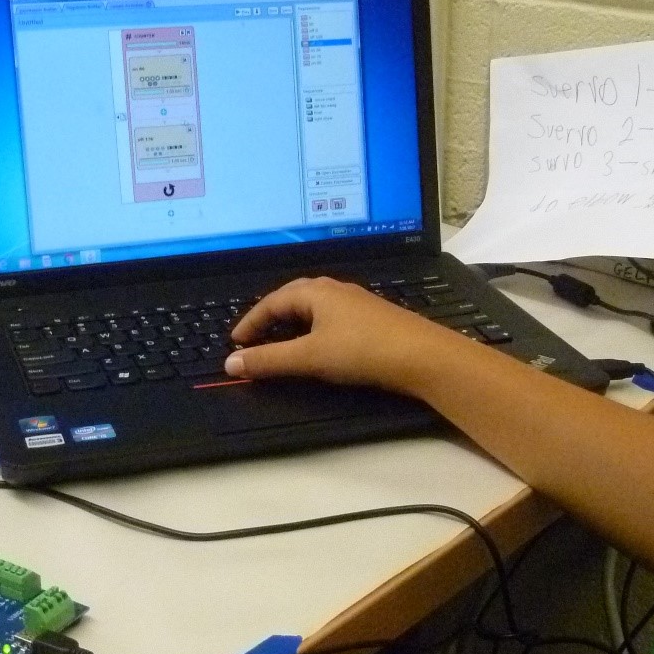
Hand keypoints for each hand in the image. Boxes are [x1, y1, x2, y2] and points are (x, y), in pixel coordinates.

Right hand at [225, 277, 476, 394]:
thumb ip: (269, 360)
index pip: (271, 301)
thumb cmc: (364, 349)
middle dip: (270, 317)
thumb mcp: (309, 357)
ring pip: (314, 308)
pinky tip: (319, 346)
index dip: (250, 322)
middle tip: (253, 339)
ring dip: (293, 323)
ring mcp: (355, 302)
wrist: (421, 356)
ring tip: (280, 343)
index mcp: (315, 291)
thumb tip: (232, 363)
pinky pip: (331, 318)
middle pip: (292, 298)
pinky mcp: (371, 319)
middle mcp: (335, 290)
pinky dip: (314, 330)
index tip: (235, 342)